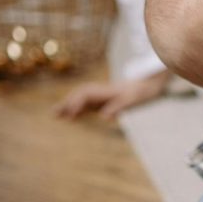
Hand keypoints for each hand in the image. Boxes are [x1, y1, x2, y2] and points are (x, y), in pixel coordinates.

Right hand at [54, 69, 170, 119]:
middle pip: (79, 95)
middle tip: (53, 114)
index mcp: (105, 91)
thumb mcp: (132, 100)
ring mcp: (101, 95)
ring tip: (55, 115)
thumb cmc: (141, 92)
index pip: (85, 95)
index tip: (69, 113)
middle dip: (67, 104)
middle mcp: (100, 91)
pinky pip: (88, 104)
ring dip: (69, 106)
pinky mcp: (104, 99)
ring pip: (81, 99)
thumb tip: (104, 117)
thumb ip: (118, 107)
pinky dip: (78, 109)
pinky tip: (72, 117)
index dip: (76, 103)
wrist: (149, 84)